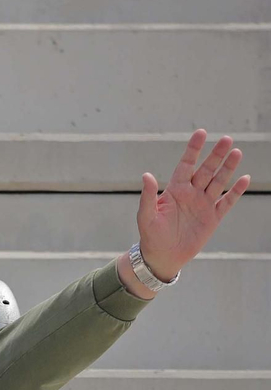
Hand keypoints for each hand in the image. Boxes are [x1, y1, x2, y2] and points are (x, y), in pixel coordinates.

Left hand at [136, 129, 250, 281]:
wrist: (162, 256)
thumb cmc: (151, 235)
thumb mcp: (146, 215)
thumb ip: (147, 196)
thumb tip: (146, 175)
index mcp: (175, 190)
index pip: (186, 165)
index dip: (193, 149)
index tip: (201, 133)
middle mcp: (191, 193)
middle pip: (206, 170)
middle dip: (216, 155)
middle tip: (226, 139)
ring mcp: (203, 204)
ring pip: (218, 182)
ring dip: (228, 168)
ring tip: (236, 152)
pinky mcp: (213, 217)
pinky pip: (227, 201)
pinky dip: (236, 191)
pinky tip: (244, 178)